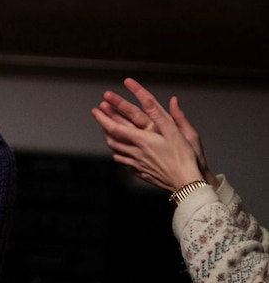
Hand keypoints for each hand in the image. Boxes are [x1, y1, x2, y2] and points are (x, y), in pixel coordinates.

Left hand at [91, 78, 210, 190]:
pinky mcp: (141, 172)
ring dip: (109, 139)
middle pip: (112, 139)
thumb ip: (164, 116)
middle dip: (103, 125)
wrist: (186, 183)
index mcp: (143, 140)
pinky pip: (124, 162)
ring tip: (106, 131)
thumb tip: (160, 100)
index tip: (95, 110)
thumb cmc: (185, 157)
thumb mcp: (176, 133)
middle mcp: (136, 152)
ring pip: (116, 150)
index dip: (103, 118)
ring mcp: (137, 164)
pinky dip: (119, 154)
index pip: (115, 128)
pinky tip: (120, 153)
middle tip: (98, 115)